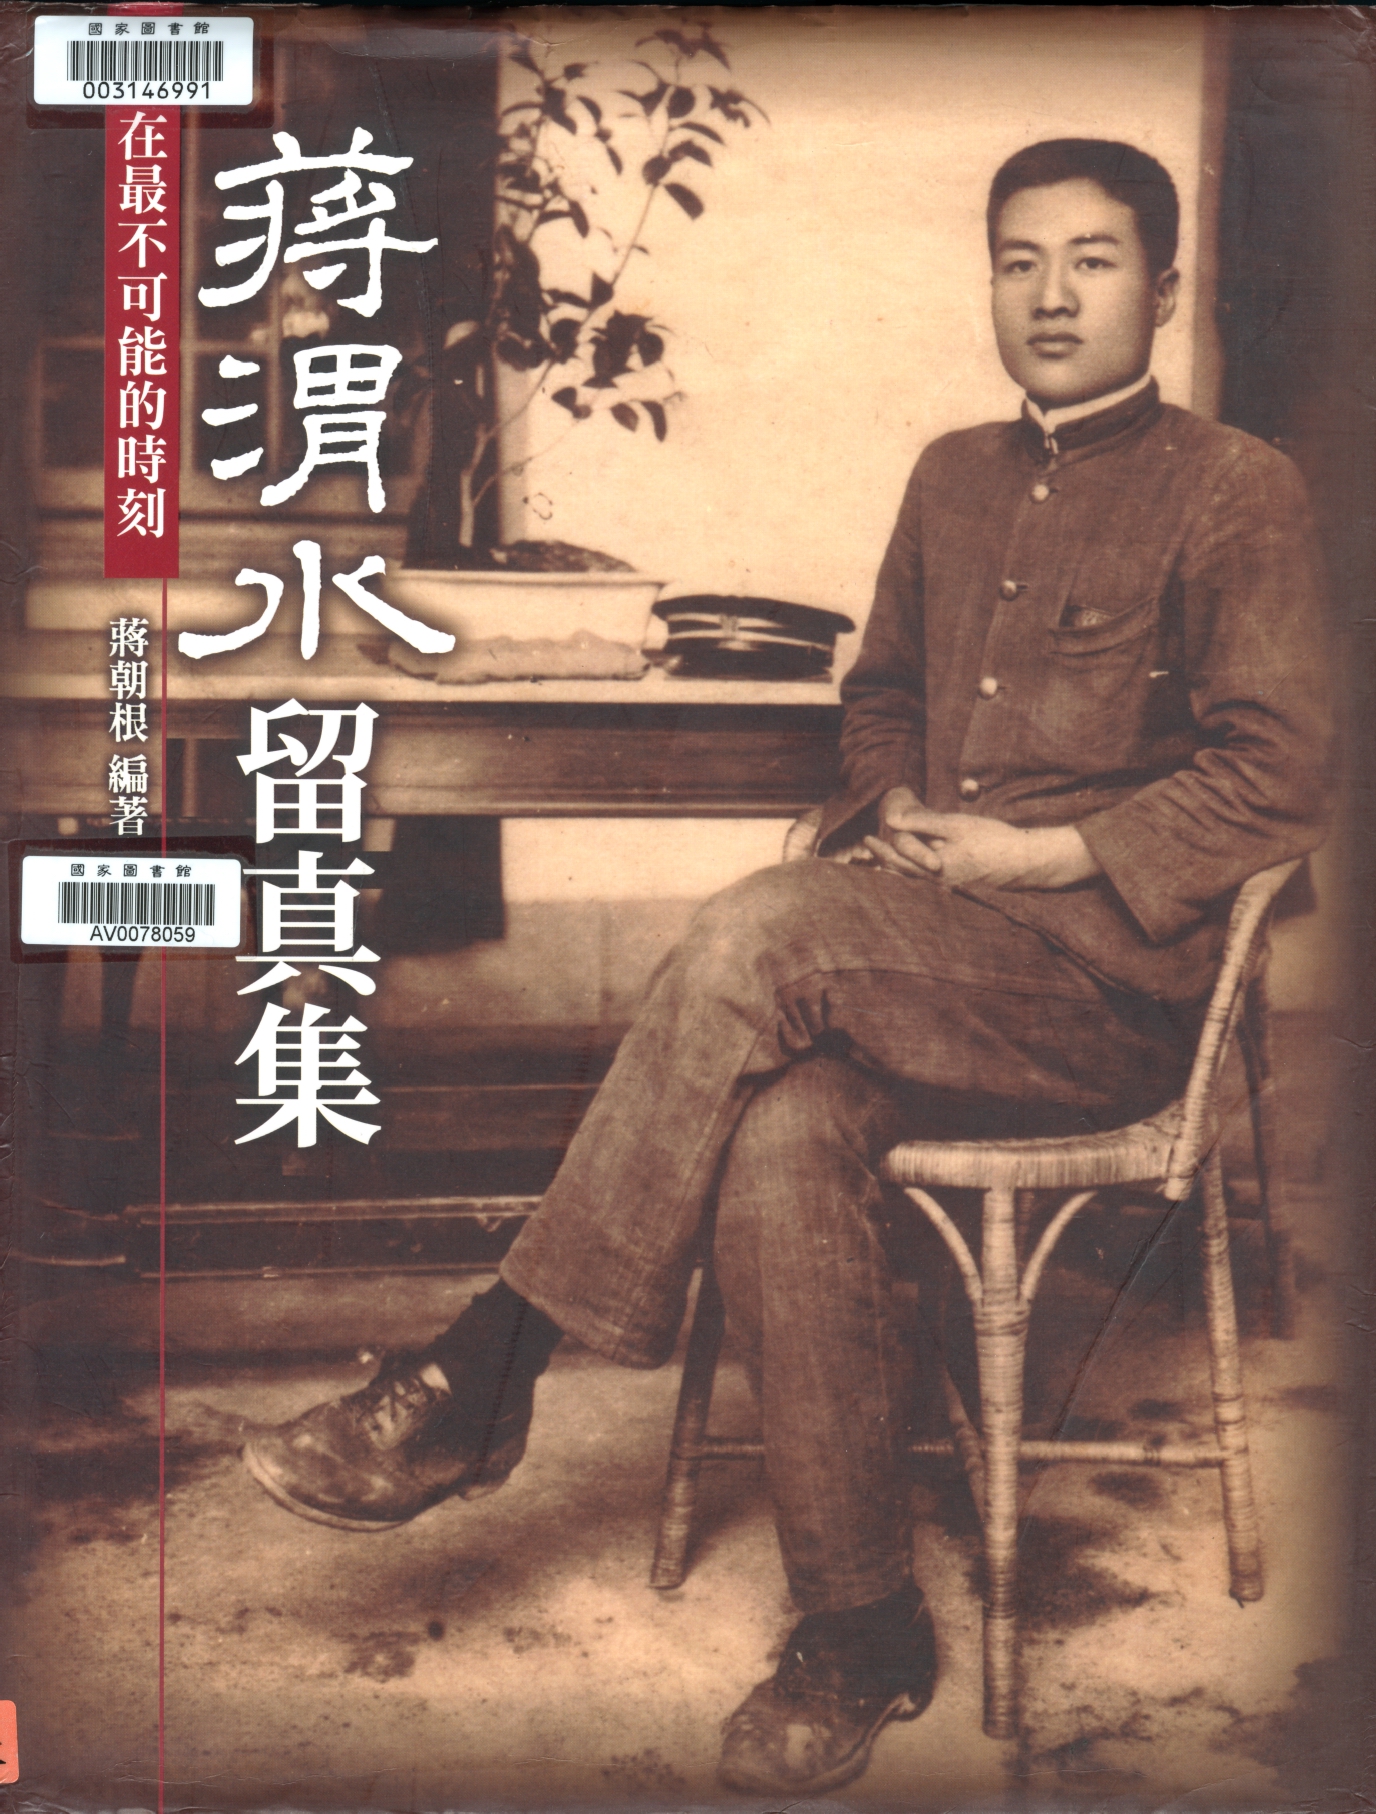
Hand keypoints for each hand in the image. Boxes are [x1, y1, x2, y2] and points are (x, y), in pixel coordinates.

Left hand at [863, 791, 1100, 890]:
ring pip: (917, 880)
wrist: (1026, 862)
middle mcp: (939, 884)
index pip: (898, 860)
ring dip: (900, 869)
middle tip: (870, 850)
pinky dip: (918, 873)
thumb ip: (923, 823)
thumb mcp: (957, 826)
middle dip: (886, 861)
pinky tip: (917, 867)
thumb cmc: (992, 840)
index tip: (867, 839)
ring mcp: (951, 888)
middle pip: (904, 874)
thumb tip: (892, 821)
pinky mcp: (962, 887)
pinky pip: (932, 882)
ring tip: (885, 862)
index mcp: (934, 869)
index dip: (881, 849)